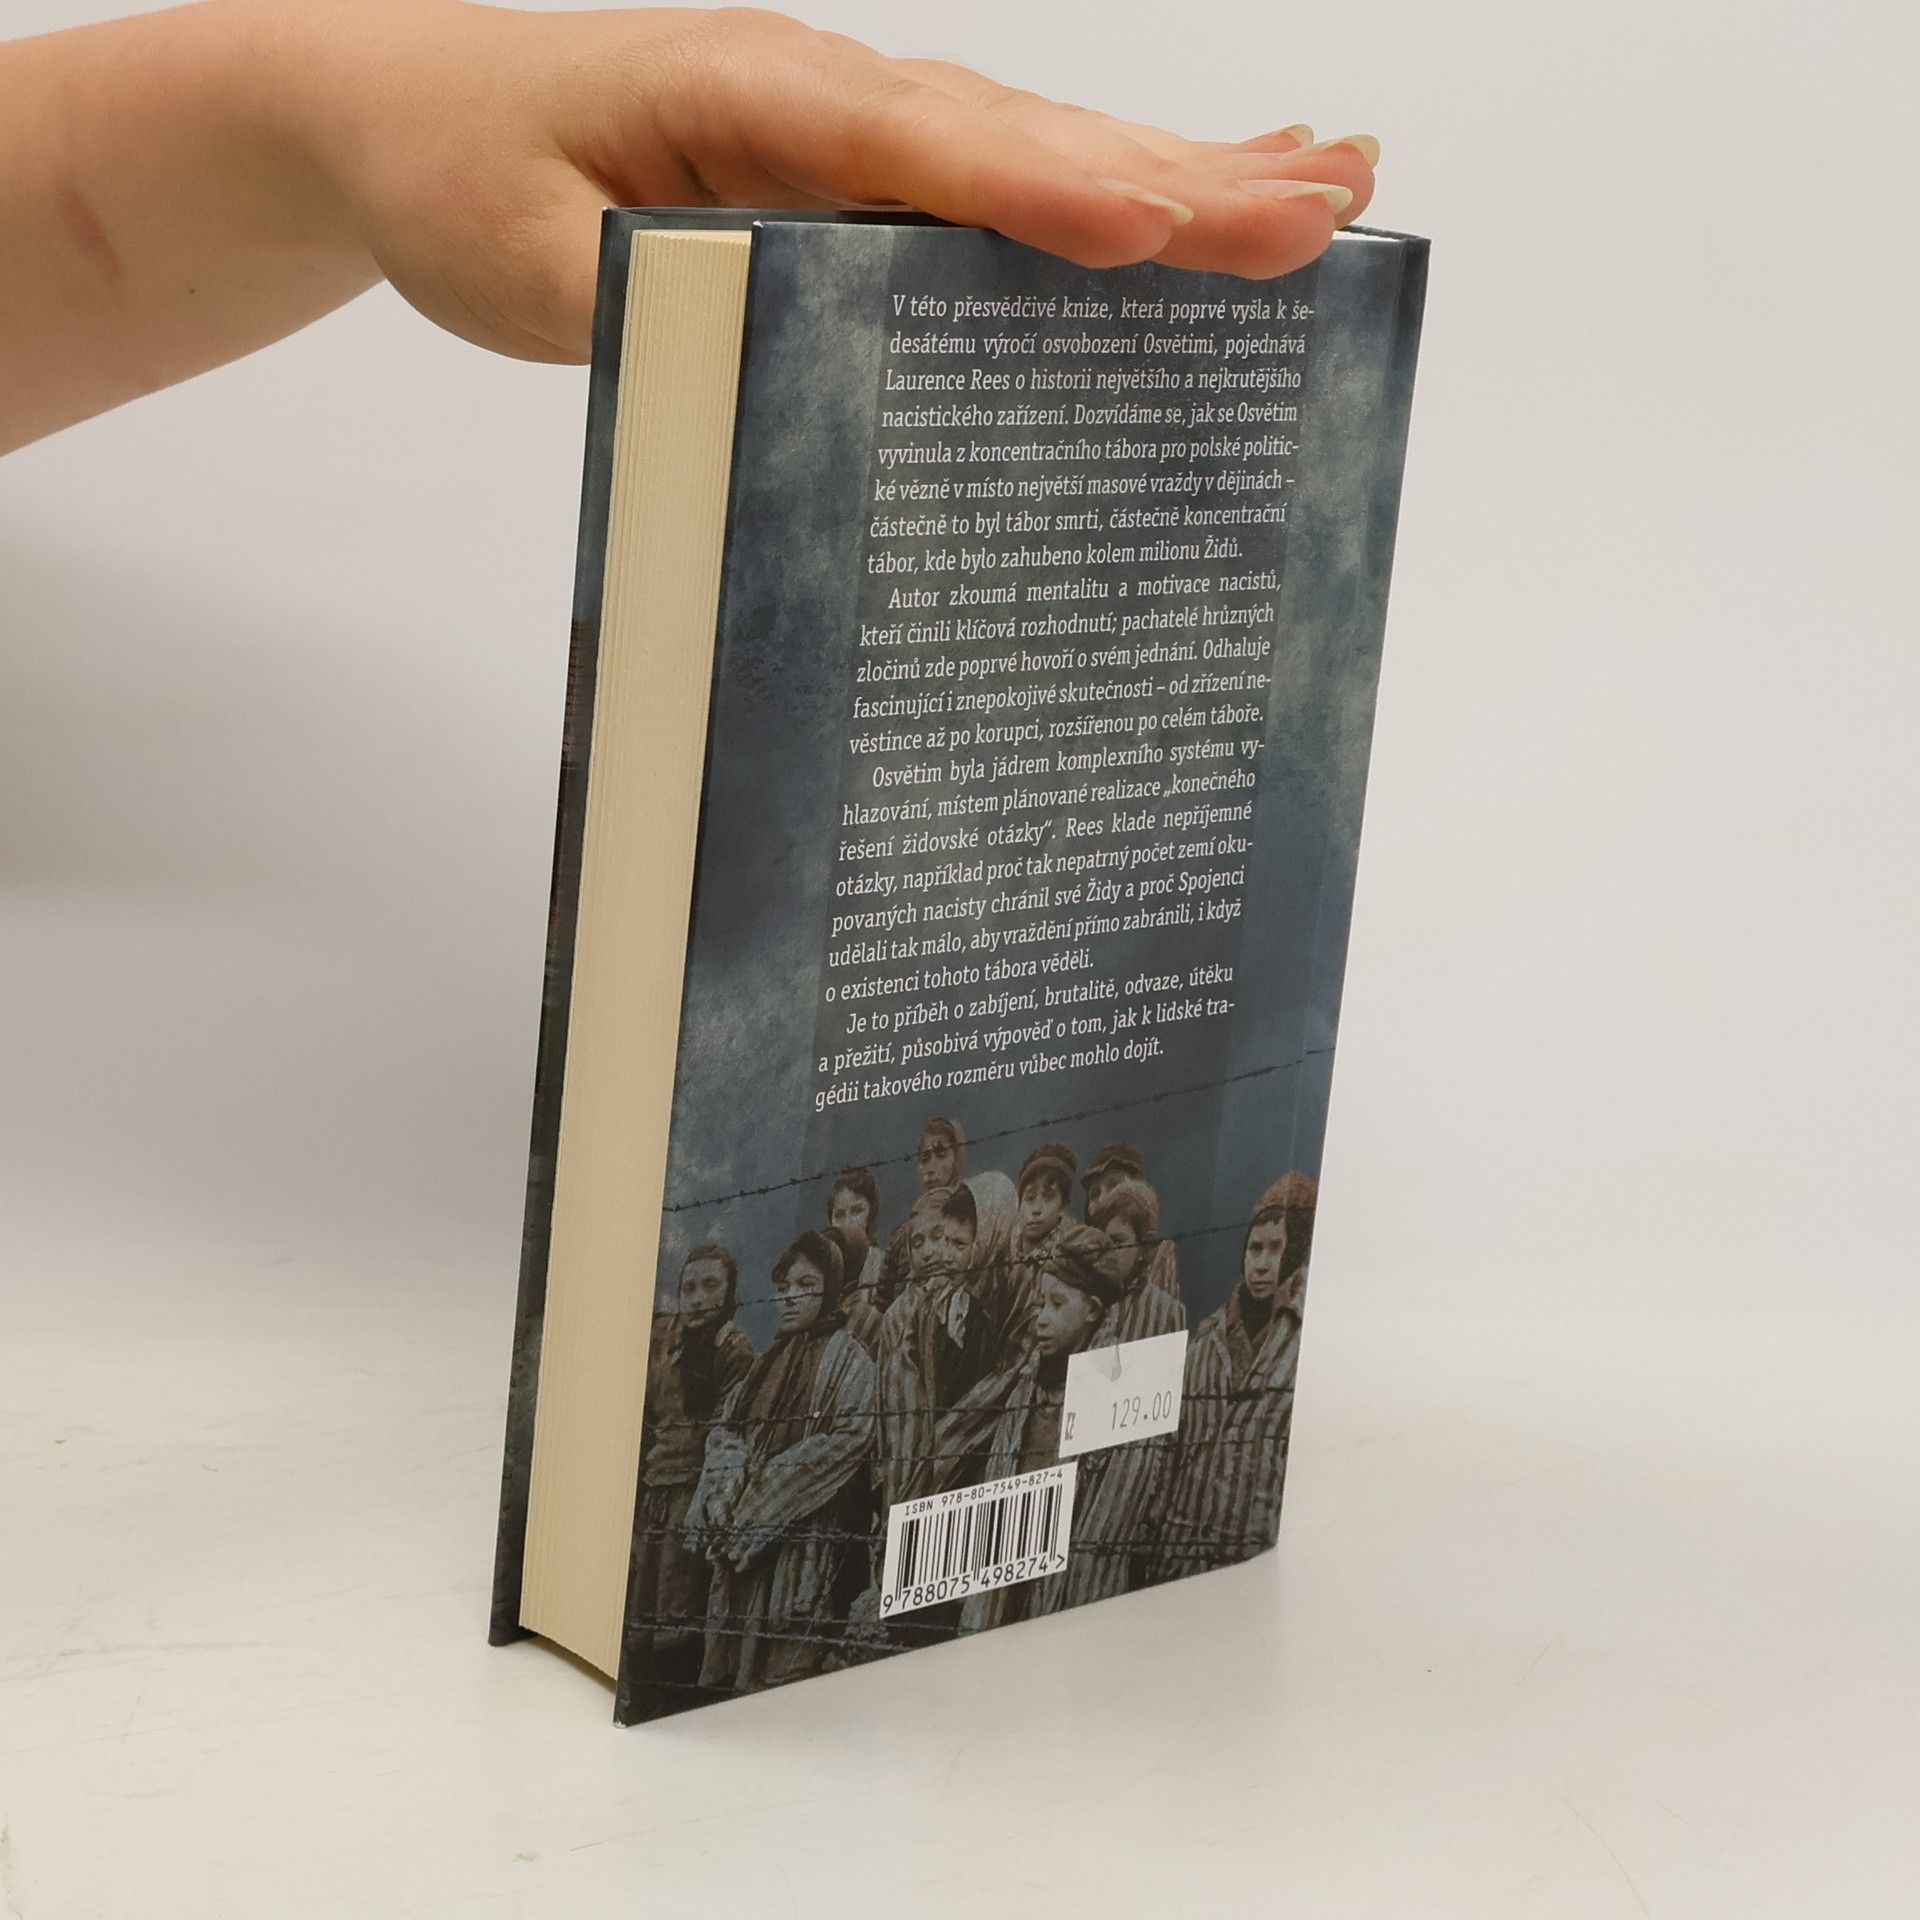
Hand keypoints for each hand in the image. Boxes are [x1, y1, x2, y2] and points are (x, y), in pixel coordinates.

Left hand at [260, 0, 1379, 361]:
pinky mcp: (866, 168)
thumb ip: (646, 306)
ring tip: (1328, 186)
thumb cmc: (464, 175)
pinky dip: (1118, 182)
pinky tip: (1198, 189)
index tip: (1155, 223)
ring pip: (1046, 146)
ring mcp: (861, 126)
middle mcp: (834, 96)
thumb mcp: (521, 262)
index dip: (1039, 189)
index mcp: (751, 102)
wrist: (416, 110)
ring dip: (1189, 167)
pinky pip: (1010, 175)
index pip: (917, 150)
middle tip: (1324, 210)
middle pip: (1029, 139)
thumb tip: (784, 354)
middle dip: (1180, 177)